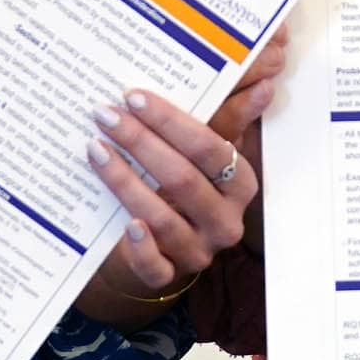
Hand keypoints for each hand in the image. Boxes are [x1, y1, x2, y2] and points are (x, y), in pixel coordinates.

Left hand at [74, 52, 282, 324]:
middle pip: (183, 179)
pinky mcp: (170, 275)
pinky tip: (127, 223)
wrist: (159, 242)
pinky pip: (156, 267)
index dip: (171, 122)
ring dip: (125, 181)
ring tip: (96, 149)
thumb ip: (229, 118)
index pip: (210, 148)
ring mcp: (199, 251)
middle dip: (141, 142)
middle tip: (105, 115)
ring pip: (163, 218)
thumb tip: (264, 84)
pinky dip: (143, 246)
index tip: (134, 97)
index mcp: (240, 185)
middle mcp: (225, 220)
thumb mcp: (205, 152)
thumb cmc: (184, 185)